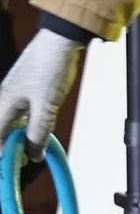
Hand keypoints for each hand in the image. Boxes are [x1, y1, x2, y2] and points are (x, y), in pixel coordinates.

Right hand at [0, 31, 84, 157]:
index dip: (1, 155)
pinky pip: (20, 113)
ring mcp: (14, 92)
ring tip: (28, 153)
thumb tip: (33, 156)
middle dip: (9, 148)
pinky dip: (25, 126)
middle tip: (19, 164)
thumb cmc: (51, 70)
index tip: (7, 172)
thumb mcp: (46, 108)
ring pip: (11, 121)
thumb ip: (38, 133)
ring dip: (19, 138)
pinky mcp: (26, 88)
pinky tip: (36, 131)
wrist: (60, 41)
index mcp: (4, 104)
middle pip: (2, 130)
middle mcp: (5, 98)